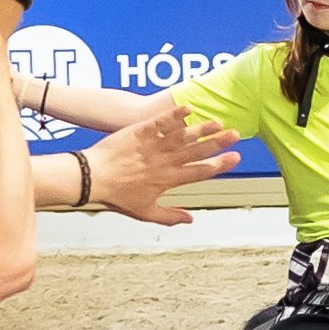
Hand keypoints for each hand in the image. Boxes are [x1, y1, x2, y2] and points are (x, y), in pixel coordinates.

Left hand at [89, 103, 240, 226]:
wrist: (93, 177)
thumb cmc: (117, 195)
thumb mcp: (144, 212)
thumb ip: (170, 216)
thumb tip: (190, 220)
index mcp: (168, 180)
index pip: (200, 172)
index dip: (219, 165)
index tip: (235, 158)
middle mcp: (164, 161)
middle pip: (196, 151)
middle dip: (218, 143)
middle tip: (235, 135)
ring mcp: (153, 145)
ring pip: (182, 136)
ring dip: (201, 129)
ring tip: (218, 122)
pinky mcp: (140, 132)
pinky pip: (161, 122)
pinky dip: (175, 116)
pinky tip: (189, 109)